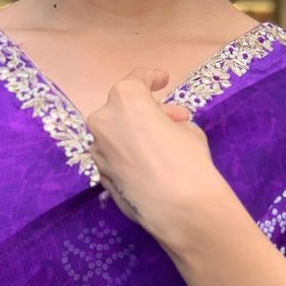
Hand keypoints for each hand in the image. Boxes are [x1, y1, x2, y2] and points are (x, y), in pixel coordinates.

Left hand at [85, 67, 221, 243]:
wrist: (178, 208)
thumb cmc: (187, 159)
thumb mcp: (188, 129)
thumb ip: (169, 121)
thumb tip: (164, 126)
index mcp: (125, 99)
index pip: (138, 79)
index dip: (152, 77)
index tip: (163, 79)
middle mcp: (103, 121)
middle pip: (123, 108)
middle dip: (147, 111)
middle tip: (174, 120)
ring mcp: (98, 150)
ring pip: (117, 134)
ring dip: (136, 135)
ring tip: (162, 147)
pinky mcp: (100, 175)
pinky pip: (116, 157)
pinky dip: (129, 156)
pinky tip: (150, 169)